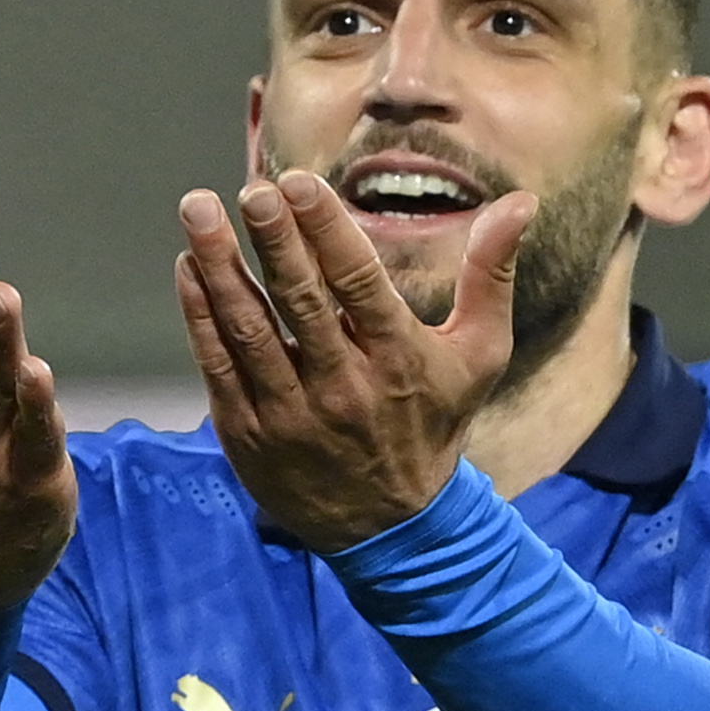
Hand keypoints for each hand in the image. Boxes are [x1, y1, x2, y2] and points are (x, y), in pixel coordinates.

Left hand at [176, 171, 528, 552]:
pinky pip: (218, 367)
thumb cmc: (434, 424)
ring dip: (220, 268)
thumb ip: (491, 276)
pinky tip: (189, 269)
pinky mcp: (249, 434)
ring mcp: (291, 414)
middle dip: (273, 240)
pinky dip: (200, 316)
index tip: (297, 183)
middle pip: (301, 302)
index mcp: (399, 360)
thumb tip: (520, 203)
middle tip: (248, 191)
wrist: (391, 527)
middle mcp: (344, 387)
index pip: (359, 284)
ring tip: (197, 210)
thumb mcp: (480, 355)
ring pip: (249, 330)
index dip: (326, 231)